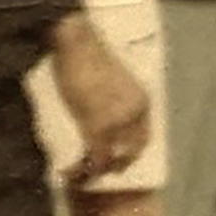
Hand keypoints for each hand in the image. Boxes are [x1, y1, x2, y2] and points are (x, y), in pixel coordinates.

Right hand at [49, 17, 151, 186]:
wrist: (76, 41)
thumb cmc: (87, 54)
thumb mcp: (108, 81)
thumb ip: (110, 101)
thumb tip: (99, 116)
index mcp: (141, 101)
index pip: (143, 137)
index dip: (130, 154)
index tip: (117, 162)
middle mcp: (135, 113)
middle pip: (131, 151)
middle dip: (115, 167)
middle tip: (97, 173)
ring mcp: (117, 121)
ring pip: (111, 157)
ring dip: (95, 170)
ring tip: (78, 174)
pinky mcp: (97, 124)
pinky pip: (94, 155)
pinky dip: (84, 167)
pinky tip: (72, 171)